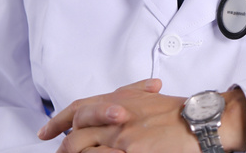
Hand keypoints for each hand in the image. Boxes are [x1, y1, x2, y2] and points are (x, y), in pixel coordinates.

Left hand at [37, 79, 245, 152]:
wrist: (199, 121)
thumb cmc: (178, 112)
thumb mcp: (148, 98)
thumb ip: (128, 98)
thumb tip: (114, 105)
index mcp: (120, 100)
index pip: (79, 107)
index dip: (58, 120)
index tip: (46, 131)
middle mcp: (116, 116)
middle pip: (76, 132)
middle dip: (63, 148)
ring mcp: (122, 137)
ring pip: (82, 149)